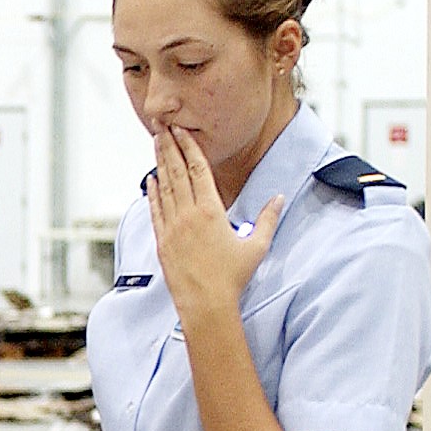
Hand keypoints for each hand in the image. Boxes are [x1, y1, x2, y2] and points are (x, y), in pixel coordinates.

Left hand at [149, 126, 283, 321]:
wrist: (205, 304)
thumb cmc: (232, 277)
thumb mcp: (256, 246)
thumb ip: (267, 219)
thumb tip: (279, 198)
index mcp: (211, 211)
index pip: (198, 170)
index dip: (189, 148)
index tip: (181, 131)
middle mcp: (188, 215)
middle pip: (177, 172)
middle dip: (169, 147)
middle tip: (161, 126)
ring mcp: (172, 227)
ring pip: (164, 187)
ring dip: (159, 163)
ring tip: (156, 143)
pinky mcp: (162, 241)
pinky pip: (155, 210)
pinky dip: (152, 192)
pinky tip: (150, 179)